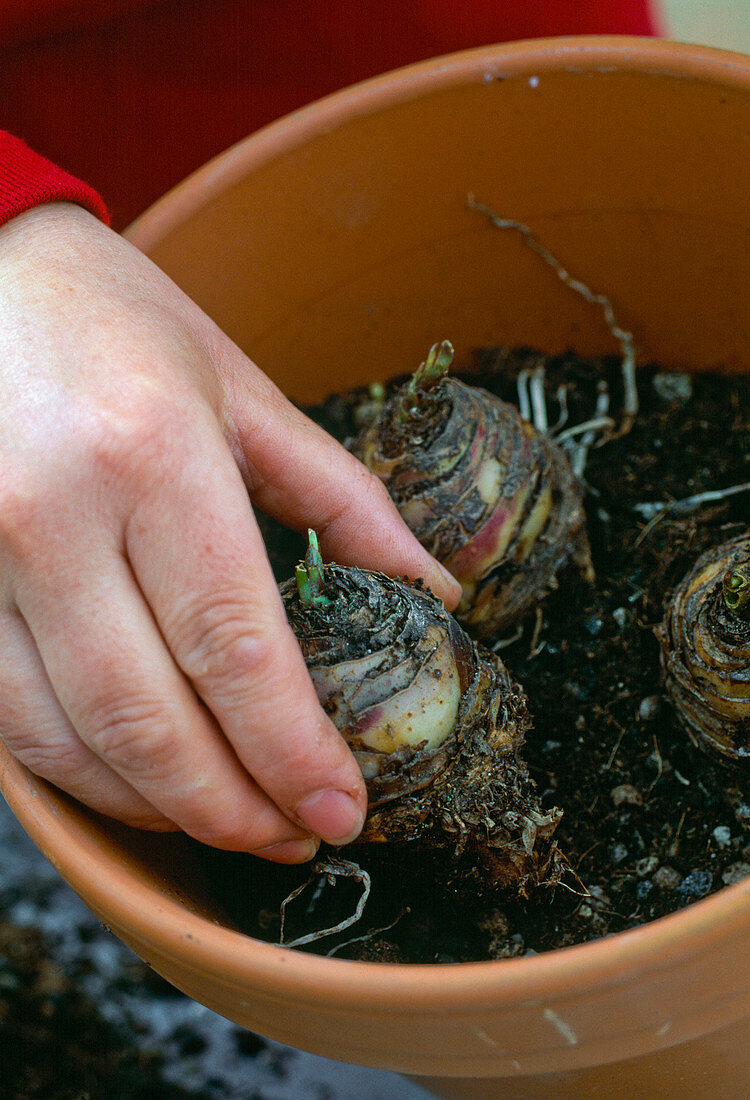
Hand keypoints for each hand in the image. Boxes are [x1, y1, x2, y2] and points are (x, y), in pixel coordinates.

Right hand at [0, 203, 459, 861]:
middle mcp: (52, 518)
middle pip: (151, 720)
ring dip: (159, 808)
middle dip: (234, 807)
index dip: (294, 752)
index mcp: (151, 458)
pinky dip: (82, 773)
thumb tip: (432, 591)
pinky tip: (143, 782)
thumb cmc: (117, 322)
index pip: (236, 648)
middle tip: (296, 836)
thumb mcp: (243, 392)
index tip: (342, 812)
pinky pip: (9, 721)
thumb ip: (343, 499)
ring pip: (70, 742)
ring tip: (234, 823)